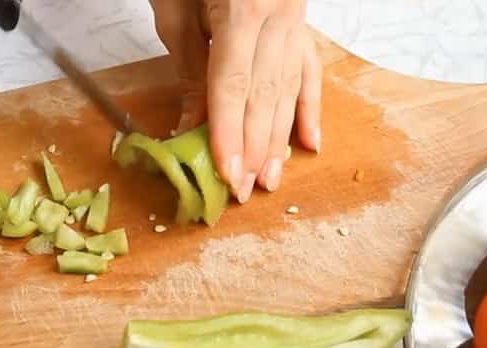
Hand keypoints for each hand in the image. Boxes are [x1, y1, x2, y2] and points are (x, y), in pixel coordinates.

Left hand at [149, 0, 321, 202]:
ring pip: (288, 90)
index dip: (229, 135)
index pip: (233, 87)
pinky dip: (309, 108)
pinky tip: (310, 142)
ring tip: (272, 179)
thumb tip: (191, 124)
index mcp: (244, 9)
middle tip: (245, 190)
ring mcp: (296, 20)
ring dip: (279, 140)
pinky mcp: (300, 23)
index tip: (226, 174)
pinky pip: (309, 70)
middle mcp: (279, 17)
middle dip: (255, 148)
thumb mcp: (176, 8)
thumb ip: (187, 67)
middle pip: (265, 96)